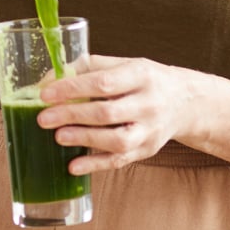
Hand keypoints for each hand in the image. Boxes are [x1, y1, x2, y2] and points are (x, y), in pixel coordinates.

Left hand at [34, 56, 200, 174]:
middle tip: (44, 118)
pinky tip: (74, 165)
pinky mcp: (147, 150)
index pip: (104, 82)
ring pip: (116, 140)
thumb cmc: (146, 81)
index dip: (73, 89)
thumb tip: (50, 79)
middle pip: (107, 112)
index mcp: (141, 75)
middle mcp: (149, 103)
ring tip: (58, 137)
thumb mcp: (125, 64)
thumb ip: (89, 67)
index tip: (46, 94)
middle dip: (72, 115)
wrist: (185, 102)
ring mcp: (149, 130)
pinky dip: (95, 165)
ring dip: (84, 139)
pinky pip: (120, 161)